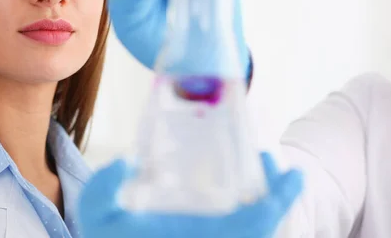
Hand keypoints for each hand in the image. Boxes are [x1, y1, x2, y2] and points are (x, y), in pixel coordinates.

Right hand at [77, 153, 302, 237]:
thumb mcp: (96, 214)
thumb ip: (102, 186)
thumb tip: (128, 161)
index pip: (254, 225)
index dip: (279, 200)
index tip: (294, 172)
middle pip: (264, 228)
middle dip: (277, 195)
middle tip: (272, 161)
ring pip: (256, 232)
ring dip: (266, 202)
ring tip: (260, 167)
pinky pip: (243, 232)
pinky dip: (253, 214)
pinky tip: (241, 192)